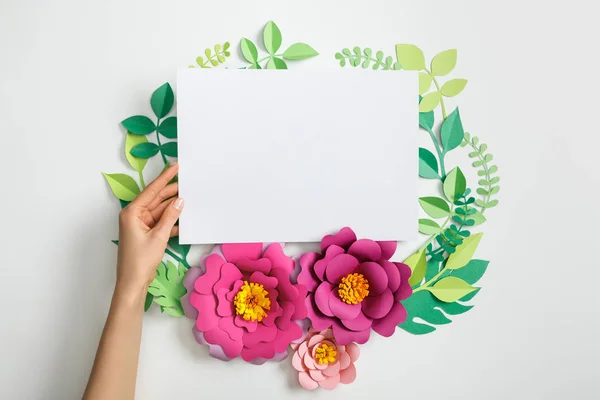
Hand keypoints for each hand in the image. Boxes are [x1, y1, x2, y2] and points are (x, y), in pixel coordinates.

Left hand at [116, 163, 183, 293]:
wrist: (133, 282)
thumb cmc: (140, 260)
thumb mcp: (159, 236)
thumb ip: (170, 216)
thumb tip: (180, 201)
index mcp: (132, 212)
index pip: (152, 190)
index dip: (165, 178)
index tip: (176, 166)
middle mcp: (134, 215)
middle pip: (156, 199)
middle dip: (171, 191)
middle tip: (188, 182)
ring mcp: (140, 224)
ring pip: (160, 210)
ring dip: (173, 207)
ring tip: (189, 198)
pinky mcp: (146, 233)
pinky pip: (160, 222)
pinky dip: (171, 221)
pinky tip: (184, 218)